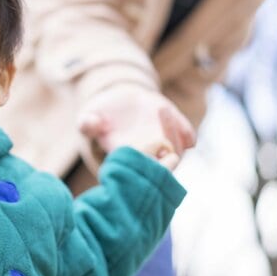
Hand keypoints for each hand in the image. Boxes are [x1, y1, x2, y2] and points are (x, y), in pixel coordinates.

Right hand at [77, 84, 195, 170]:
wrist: (123, 103)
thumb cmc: (102, 115)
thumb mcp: (90, 117)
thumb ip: (87, 123)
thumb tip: (87, 124)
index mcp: (128, 160)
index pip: (140, 172)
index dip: (141, 165)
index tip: (134, 148)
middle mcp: (149, 159)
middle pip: (164, 168)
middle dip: (163, 155)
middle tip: (151, 136)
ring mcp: (166, 149)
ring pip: (177, 152)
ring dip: (170, 131)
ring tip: (158, 108)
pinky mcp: (178, 135)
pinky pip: (189, 140)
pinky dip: (183, 130)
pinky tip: (165, 111)